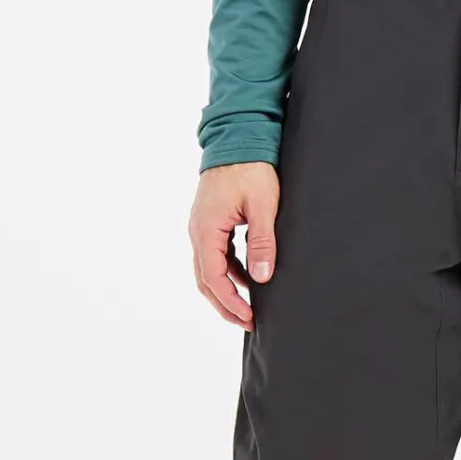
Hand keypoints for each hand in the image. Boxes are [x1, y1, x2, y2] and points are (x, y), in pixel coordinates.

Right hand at [189, 162, 279, 328]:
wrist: (238, 136)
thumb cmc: (251, 168)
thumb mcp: (262, 206)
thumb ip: (261, 242)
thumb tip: (261, 278)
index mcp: (206, 229)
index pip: (213, 277)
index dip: (230, 302)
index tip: (249, 318)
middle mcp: (198, 231)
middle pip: (205, 279)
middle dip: (225, 304)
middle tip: (248, 323)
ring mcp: (202, 227)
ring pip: (209, 269)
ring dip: (226, 290)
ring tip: (248, 308)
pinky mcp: (211, 222)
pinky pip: (217, 254)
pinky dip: (230, 271)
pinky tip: (249, 279)